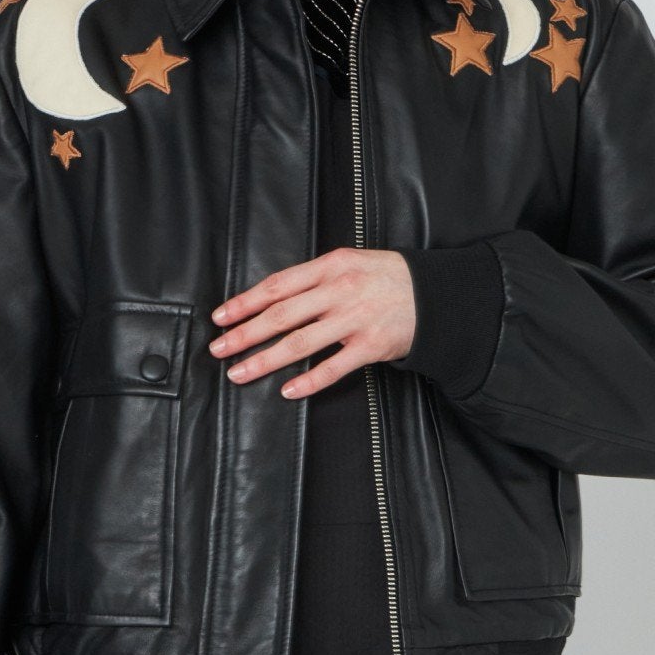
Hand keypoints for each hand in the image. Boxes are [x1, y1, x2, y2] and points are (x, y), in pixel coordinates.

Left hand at [208, 247, 415, 396]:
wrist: (436, 295)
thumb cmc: (387, 279)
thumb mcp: (351, 263)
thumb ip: (315, 278)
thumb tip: (273, 297)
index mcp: (331, 267)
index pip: (277, 286)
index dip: (245, 302)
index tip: (221, 317)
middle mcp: (339, 291)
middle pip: (281, 316)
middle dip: (244, 334)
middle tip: (218, 349)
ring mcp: (355, 320)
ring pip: (299, 343)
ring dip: (265, 360)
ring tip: (239, 373)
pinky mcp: (371, 346)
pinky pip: (333, 367)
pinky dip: (308, 381)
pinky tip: (288, 391)